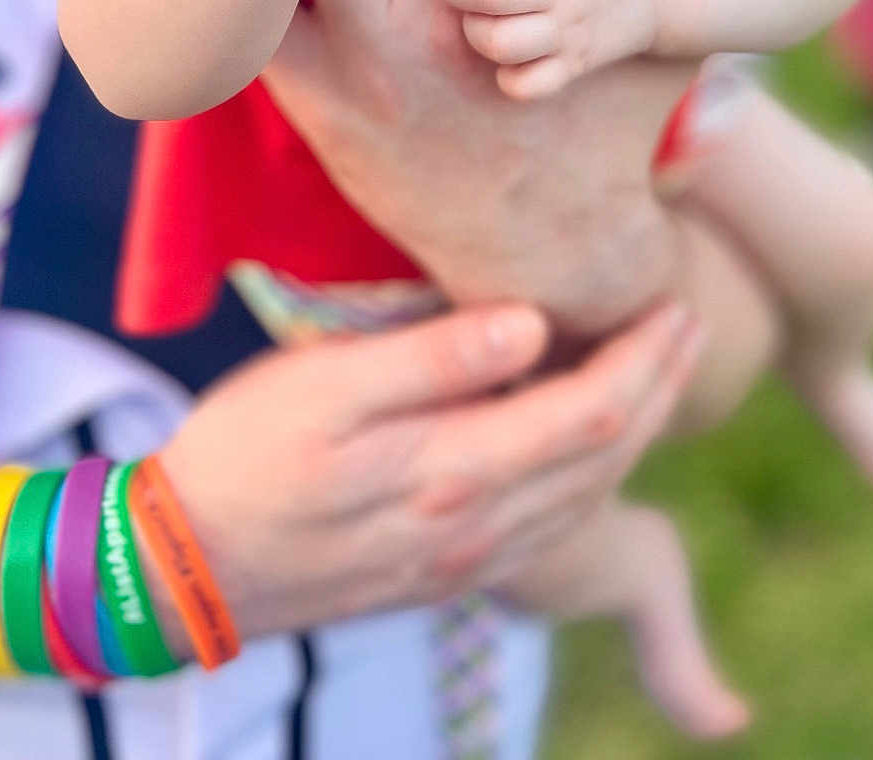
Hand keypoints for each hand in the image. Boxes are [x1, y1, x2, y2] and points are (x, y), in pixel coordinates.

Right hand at [154, 297, 702, 641]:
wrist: (184, 567)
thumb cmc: (245, 451)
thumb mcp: (325, 386)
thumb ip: (433, 357)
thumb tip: (535, 323)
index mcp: (453, 472)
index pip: (593, 412)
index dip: (647, 357)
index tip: (676, 300)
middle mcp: (478, 529)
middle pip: (607, 457)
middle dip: (661, 387)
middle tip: (688, 322)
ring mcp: (465, 560)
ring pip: (587, 497)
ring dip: (638, 431)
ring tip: (660, 371)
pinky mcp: (445, 572)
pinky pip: (553, 526)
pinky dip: (594, 475)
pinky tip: (590, 441)